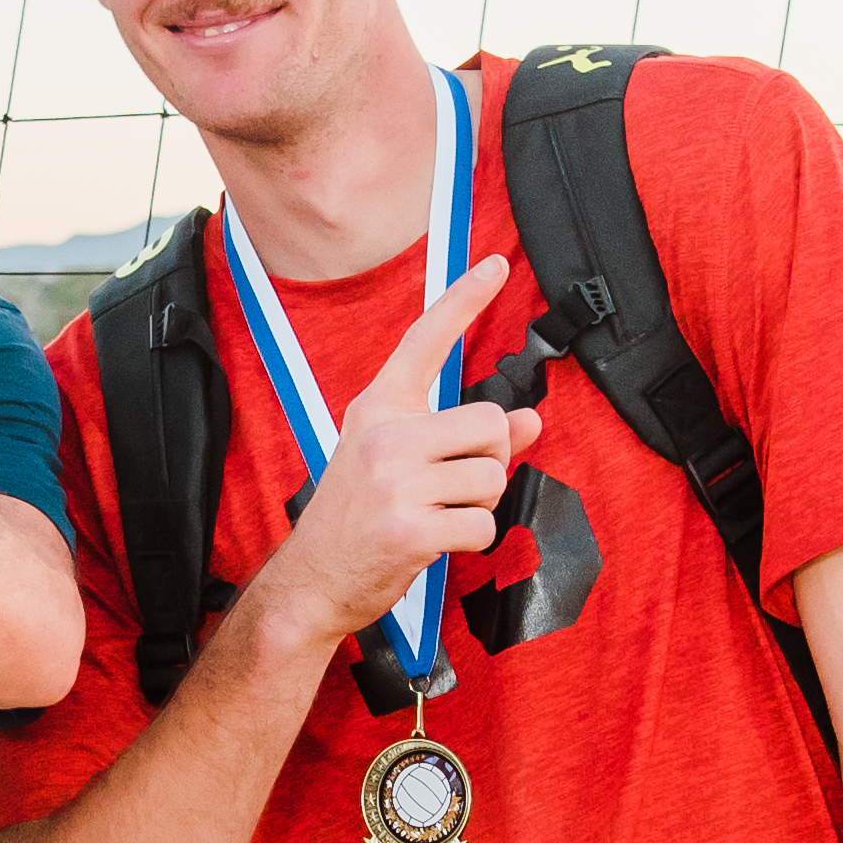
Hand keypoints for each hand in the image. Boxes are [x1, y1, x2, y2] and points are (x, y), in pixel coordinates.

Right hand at [251, 254, 541, 648]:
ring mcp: (396, 482)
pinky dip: (471, 539)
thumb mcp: (398, 462)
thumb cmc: (357, 517)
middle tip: (452, 486)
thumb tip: (531, 419)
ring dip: (479, 503)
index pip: (425, 341)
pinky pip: (483, 523)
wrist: (311, 580)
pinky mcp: (411, 528)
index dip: (463, 299)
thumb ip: (463, 437)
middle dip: (490, 459)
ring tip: (437, 515)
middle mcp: (385, 436)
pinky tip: (435, 543)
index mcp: (378, 409)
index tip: (495, 263)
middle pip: (491, 422)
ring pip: (493, 476)